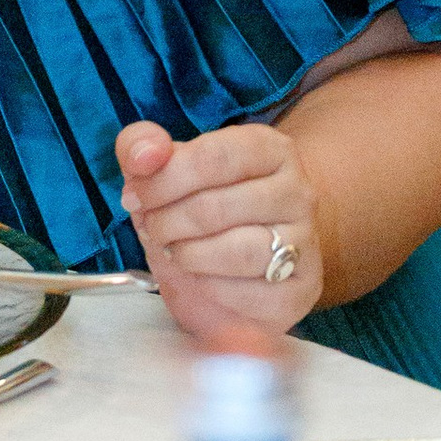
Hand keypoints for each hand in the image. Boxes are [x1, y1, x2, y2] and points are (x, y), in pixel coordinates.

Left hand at [116, 117, 323, 349]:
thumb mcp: (167, 165)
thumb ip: (143, 146)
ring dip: (187, 255)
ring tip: (171, 250)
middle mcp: (298, 192)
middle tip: (151, 228)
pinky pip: (250, 294)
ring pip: (239, 252)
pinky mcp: (302, 288)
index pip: (213, 158)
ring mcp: (306, 241)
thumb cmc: (202, 201)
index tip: (134, 196)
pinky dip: (210, 289)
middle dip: (167, 221)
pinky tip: (198, 277)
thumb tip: (141, 156)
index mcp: (270, 150)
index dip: (163, 180)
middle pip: (218, 207)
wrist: (245, 250)